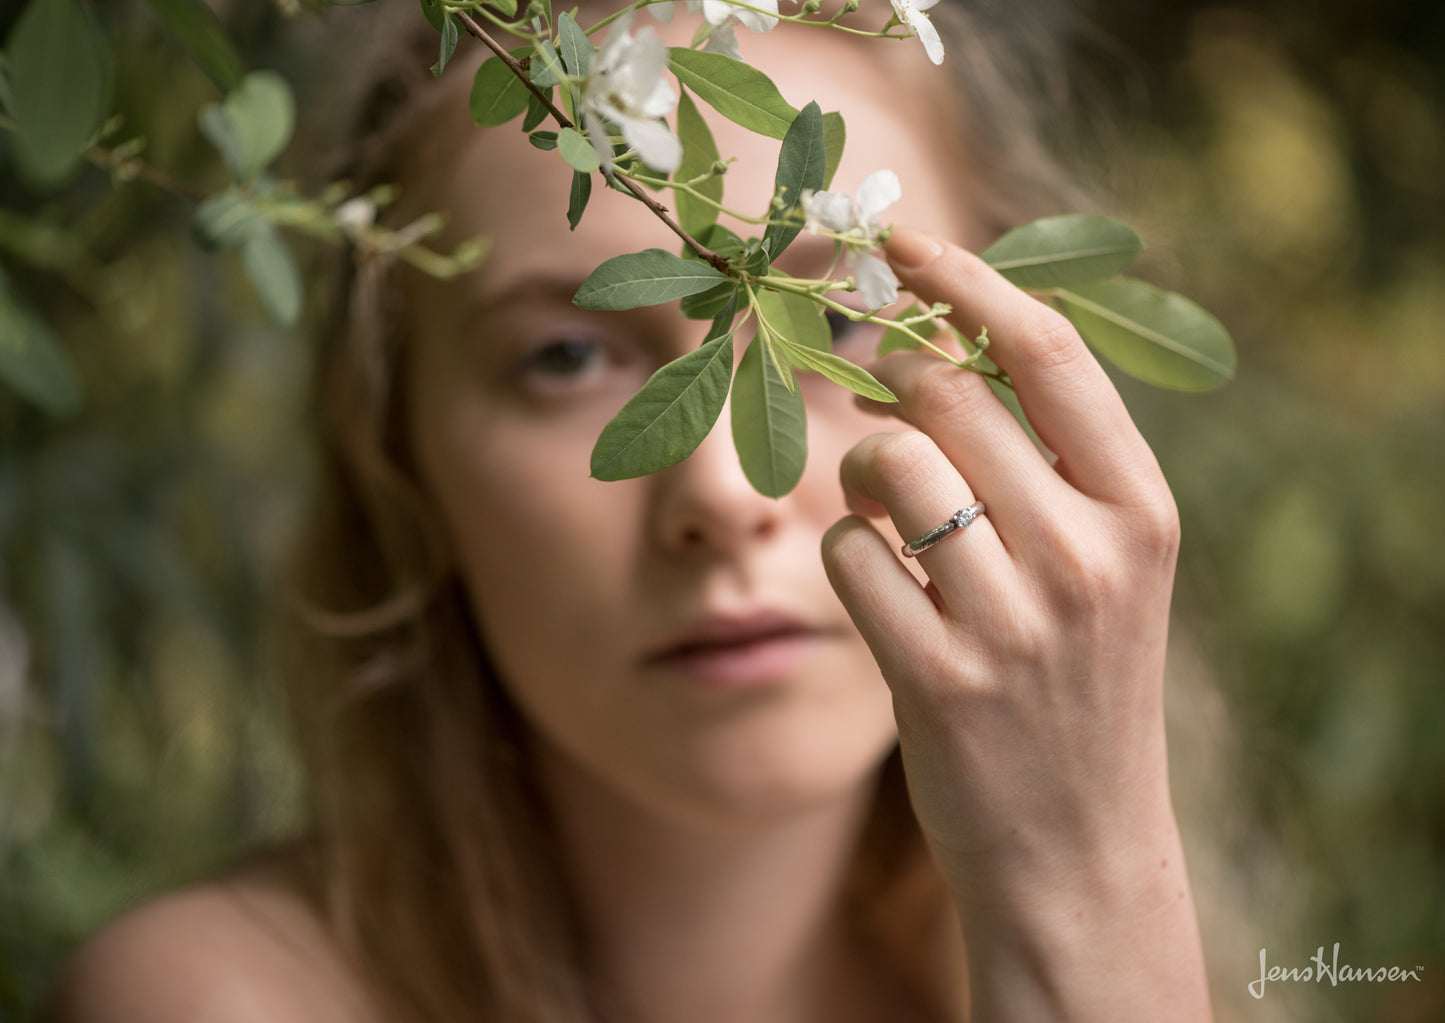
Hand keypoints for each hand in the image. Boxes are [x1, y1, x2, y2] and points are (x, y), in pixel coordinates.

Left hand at [821, 228, 1209, 1019]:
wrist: (1076, 845)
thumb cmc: (1076, 685)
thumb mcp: (1102, 567)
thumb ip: (1047, 462)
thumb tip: (942, 343)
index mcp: (1141, 509)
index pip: (1047, 351)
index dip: (965, 280)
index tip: (902, 244)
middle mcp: (1088, 554)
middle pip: (948, 393)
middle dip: (888, 378)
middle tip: (873, 395)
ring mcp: (1015, 619)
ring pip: (886, 462)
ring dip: (860, 471)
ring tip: (886, 515)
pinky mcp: (940, 679)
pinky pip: (847, 554)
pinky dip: (845, 555)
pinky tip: (880, 593)